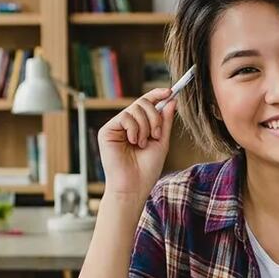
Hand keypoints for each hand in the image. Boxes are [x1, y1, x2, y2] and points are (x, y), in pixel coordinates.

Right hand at [97, 88, 176, 205]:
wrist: (134, 186)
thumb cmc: (147, 169)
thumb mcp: (161, 142)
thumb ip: (165, 121)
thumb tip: (171, 100)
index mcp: (139, 126)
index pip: (147, 104)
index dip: (157, 95)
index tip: (170, 91)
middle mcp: (126, 125)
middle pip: (142, 103)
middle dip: (154, 116)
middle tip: (156, 134)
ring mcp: (116, 127)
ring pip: (135, 109)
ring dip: (145, 126)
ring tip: (142, 144)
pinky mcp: (107, 131)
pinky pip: (125, 117)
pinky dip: (134, 129)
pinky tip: (133, 142)